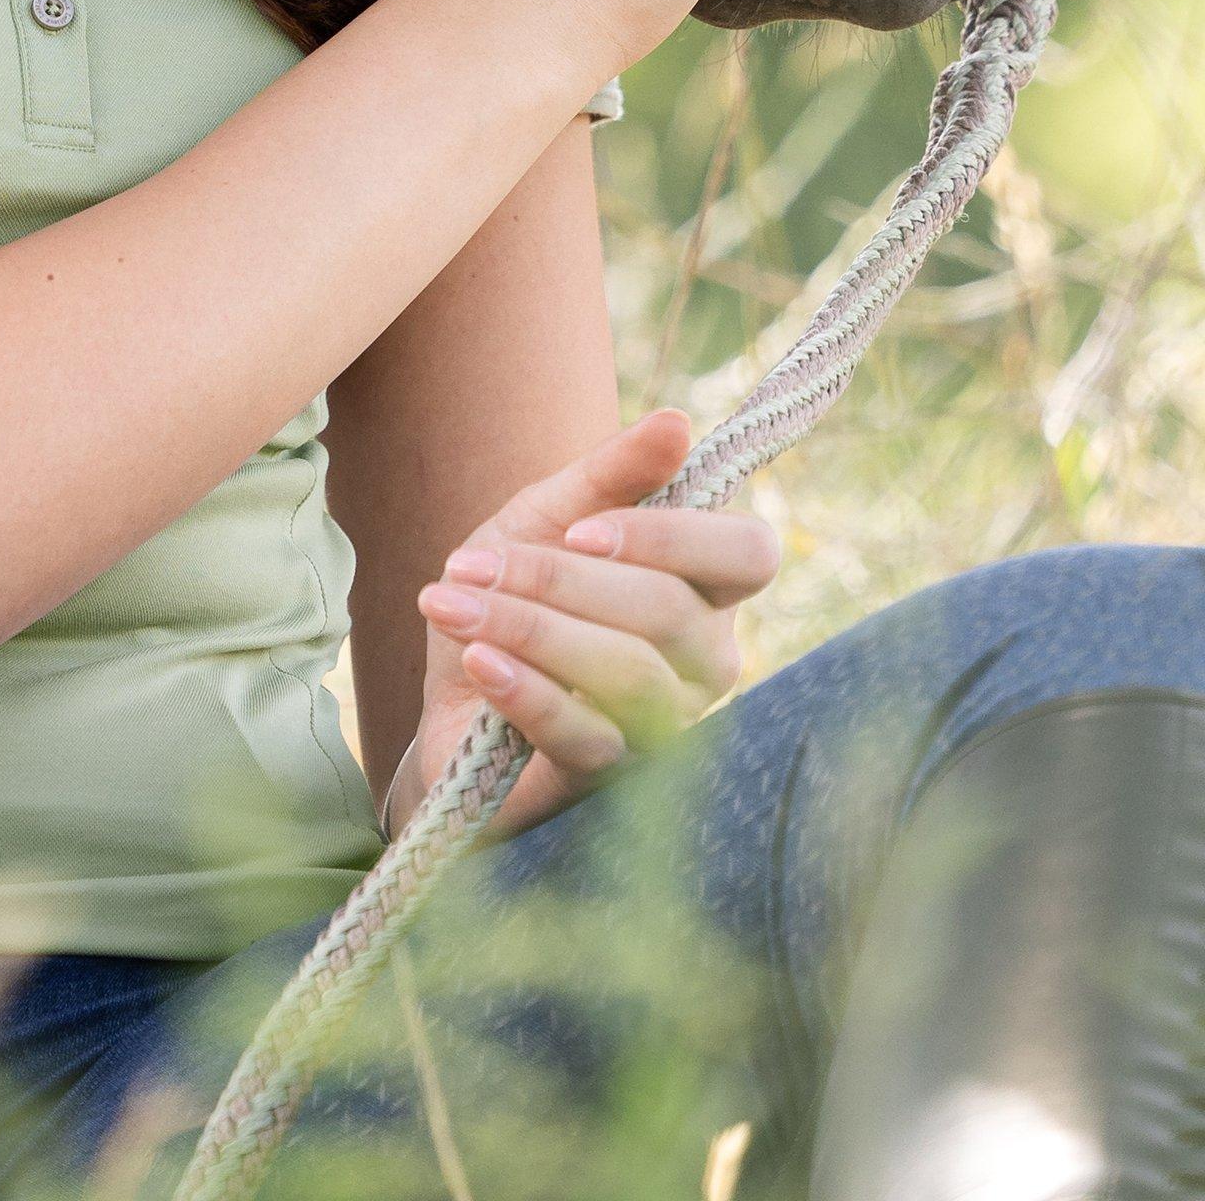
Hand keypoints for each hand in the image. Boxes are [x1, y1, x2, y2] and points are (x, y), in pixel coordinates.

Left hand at [379, 408, 779, 842]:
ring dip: (531, 629)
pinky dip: (526, 690)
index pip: (750, 554)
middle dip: (560, 581)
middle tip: (472, 562)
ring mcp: (666, 728)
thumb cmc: (519, 593)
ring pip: (629, 673)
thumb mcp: (549, 516)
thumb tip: (677, 421)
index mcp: (708, 589)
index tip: (581, 528)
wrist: (454, 694)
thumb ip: (612, 473)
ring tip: (454, 603)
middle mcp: (706, 663)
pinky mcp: (609, 782)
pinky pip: (585, 737)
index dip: (676, 537)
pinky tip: (477, 657)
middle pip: (671, 612)